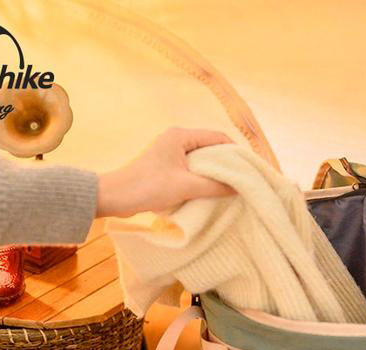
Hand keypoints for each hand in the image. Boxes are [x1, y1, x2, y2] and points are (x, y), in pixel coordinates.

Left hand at [96, 127, 234, 217]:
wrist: (115, 197)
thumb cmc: (148, 187)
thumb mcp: (186, 187)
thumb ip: (214, 186)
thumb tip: (238, 187)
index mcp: (181, 135)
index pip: (218, 137)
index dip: (236, 152)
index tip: (249, 168)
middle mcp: (176, 140)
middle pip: (211, 148)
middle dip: (226, 164)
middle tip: (243, 180)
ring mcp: (170, 154)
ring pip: (201, 161)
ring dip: (214, 174)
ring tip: (229, 188)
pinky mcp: (166, 168)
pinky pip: (191, 171)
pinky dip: (202, 180)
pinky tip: (210, 192)